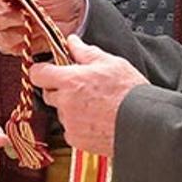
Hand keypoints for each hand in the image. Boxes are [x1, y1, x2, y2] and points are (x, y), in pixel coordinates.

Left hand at [29, 36, 148, 157]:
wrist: (143, 123)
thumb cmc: (129, 93)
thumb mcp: (111, 63)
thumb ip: (85, 52)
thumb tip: (72, 41)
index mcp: (70, 81)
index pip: (38, 74)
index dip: (42, 70)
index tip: (48, 70)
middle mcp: (65, 103)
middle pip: (48, 94)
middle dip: (60, 89)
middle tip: (81, 87)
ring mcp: (69, 123)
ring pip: (61, 112)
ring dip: (71, 108)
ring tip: (95, 105)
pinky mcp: (76, 140)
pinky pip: (70, 129)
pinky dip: (78, 125)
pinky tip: (96, 119)